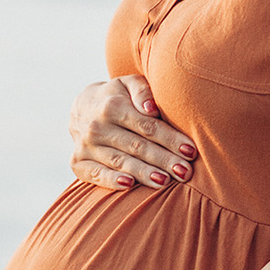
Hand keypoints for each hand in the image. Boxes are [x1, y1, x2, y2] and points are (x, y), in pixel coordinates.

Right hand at [70, 76, 196, 190]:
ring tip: (165, 182)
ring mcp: (85, 146)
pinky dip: (111, 181)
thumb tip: (150, 108)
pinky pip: (95, 174)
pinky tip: (130, 185)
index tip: (191, 151)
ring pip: (120, 162)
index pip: (147, 127)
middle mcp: (97, 127)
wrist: (82, 106)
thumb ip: (142, 91)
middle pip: (137, 147)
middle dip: (164, 160)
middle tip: (185, 172)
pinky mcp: (77, 162)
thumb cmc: (118, 96)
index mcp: (112, 106)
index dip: (170, 139)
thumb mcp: (129, 83)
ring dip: (144, 173)